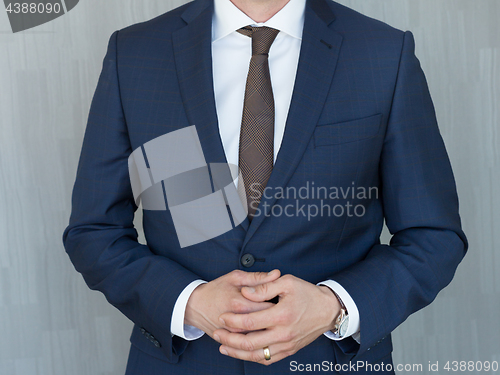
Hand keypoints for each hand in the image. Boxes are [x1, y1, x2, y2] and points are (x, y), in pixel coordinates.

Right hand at [185, 269, 280, 339]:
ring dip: (269, 328)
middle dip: (276, 316)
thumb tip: (276, 274)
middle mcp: (238, 322)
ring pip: (261, 336)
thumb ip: (257, 277)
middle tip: (279, 309)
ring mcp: (235, 335)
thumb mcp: (235, 278)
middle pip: (267, 323)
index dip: (279, 302)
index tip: (281, 298)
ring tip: (272, 319)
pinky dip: (260, 338)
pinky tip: (263, 330)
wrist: (195, 306)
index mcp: (241, 303)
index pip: (270, 306)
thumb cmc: (216, 289)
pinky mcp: (232, 342)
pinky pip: (251, 344)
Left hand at [213, 274, 340, 364]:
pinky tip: (242, 353)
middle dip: (229, 338)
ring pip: (256, 355)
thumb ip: (264, 286)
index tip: (222, 317)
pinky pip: (267, 359)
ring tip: (224, 346)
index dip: (232, 320)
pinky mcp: (289, 351)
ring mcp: (286, 345)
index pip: (249, 321)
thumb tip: (245, 292)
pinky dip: (252, 357)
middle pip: (249, 342)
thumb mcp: (287, 282)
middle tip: (217, 333)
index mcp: (281, 315)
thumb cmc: (308, 294)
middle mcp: (283, 333)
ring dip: (237, 352)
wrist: (328, 310)